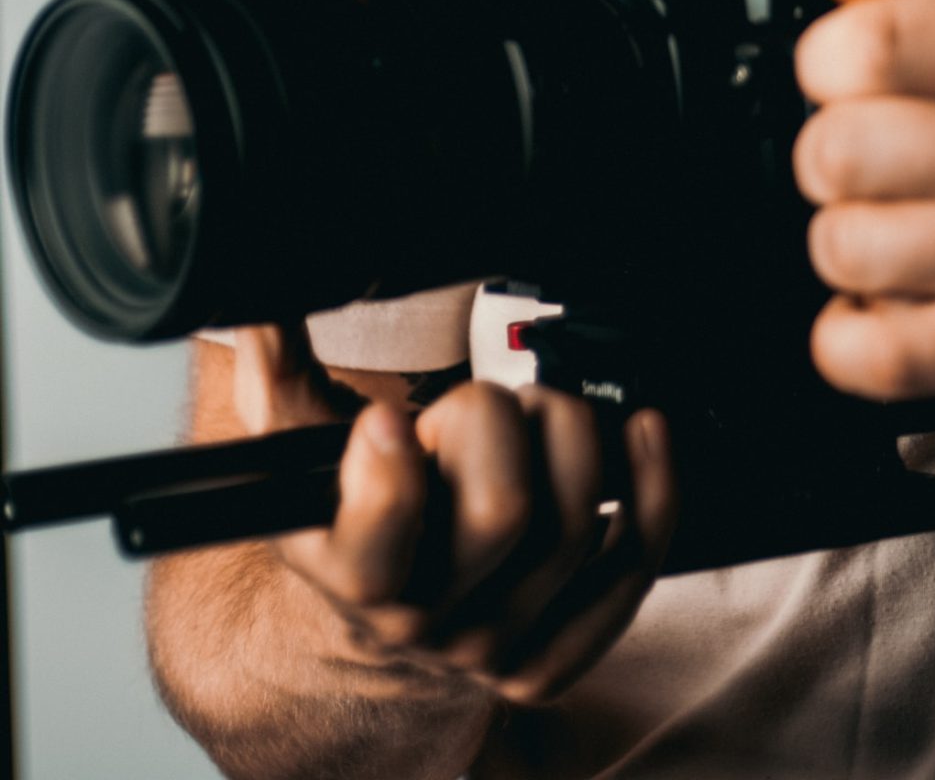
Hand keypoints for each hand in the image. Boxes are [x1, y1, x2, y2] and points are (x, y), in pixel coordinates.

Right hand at [232, 323, 676, 709]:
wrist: (387, 614)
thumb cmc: (356, 516)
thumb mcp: (301, 458)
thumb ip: (278, 381)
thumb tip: (256, 309)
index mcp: (349, 574)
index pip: (374, 550)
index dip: (390, 481)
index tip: (388, 417)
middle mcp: (424, 622)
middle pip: (499, 516)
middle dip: (500, 423)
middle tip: (486, 398)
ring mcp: (496, 644)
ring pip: (572, 529)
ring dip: (574, 437)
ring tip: (547, 408)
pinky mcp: (560, 649)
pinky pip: (630, 567)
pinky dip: (652, 488)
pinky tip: (642, 431)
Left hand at [795, 0, 934, 419]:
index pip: (865, 41)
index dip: (832, 58)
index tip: (858, 70)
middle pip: (833, 150)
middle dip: (836, 153)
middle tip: (888, 152)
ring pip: (839, 248)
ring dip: (854, 241)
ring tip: (913, 222)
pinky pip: (864, 350)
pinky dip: (858, 334)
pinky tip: (906, 298)